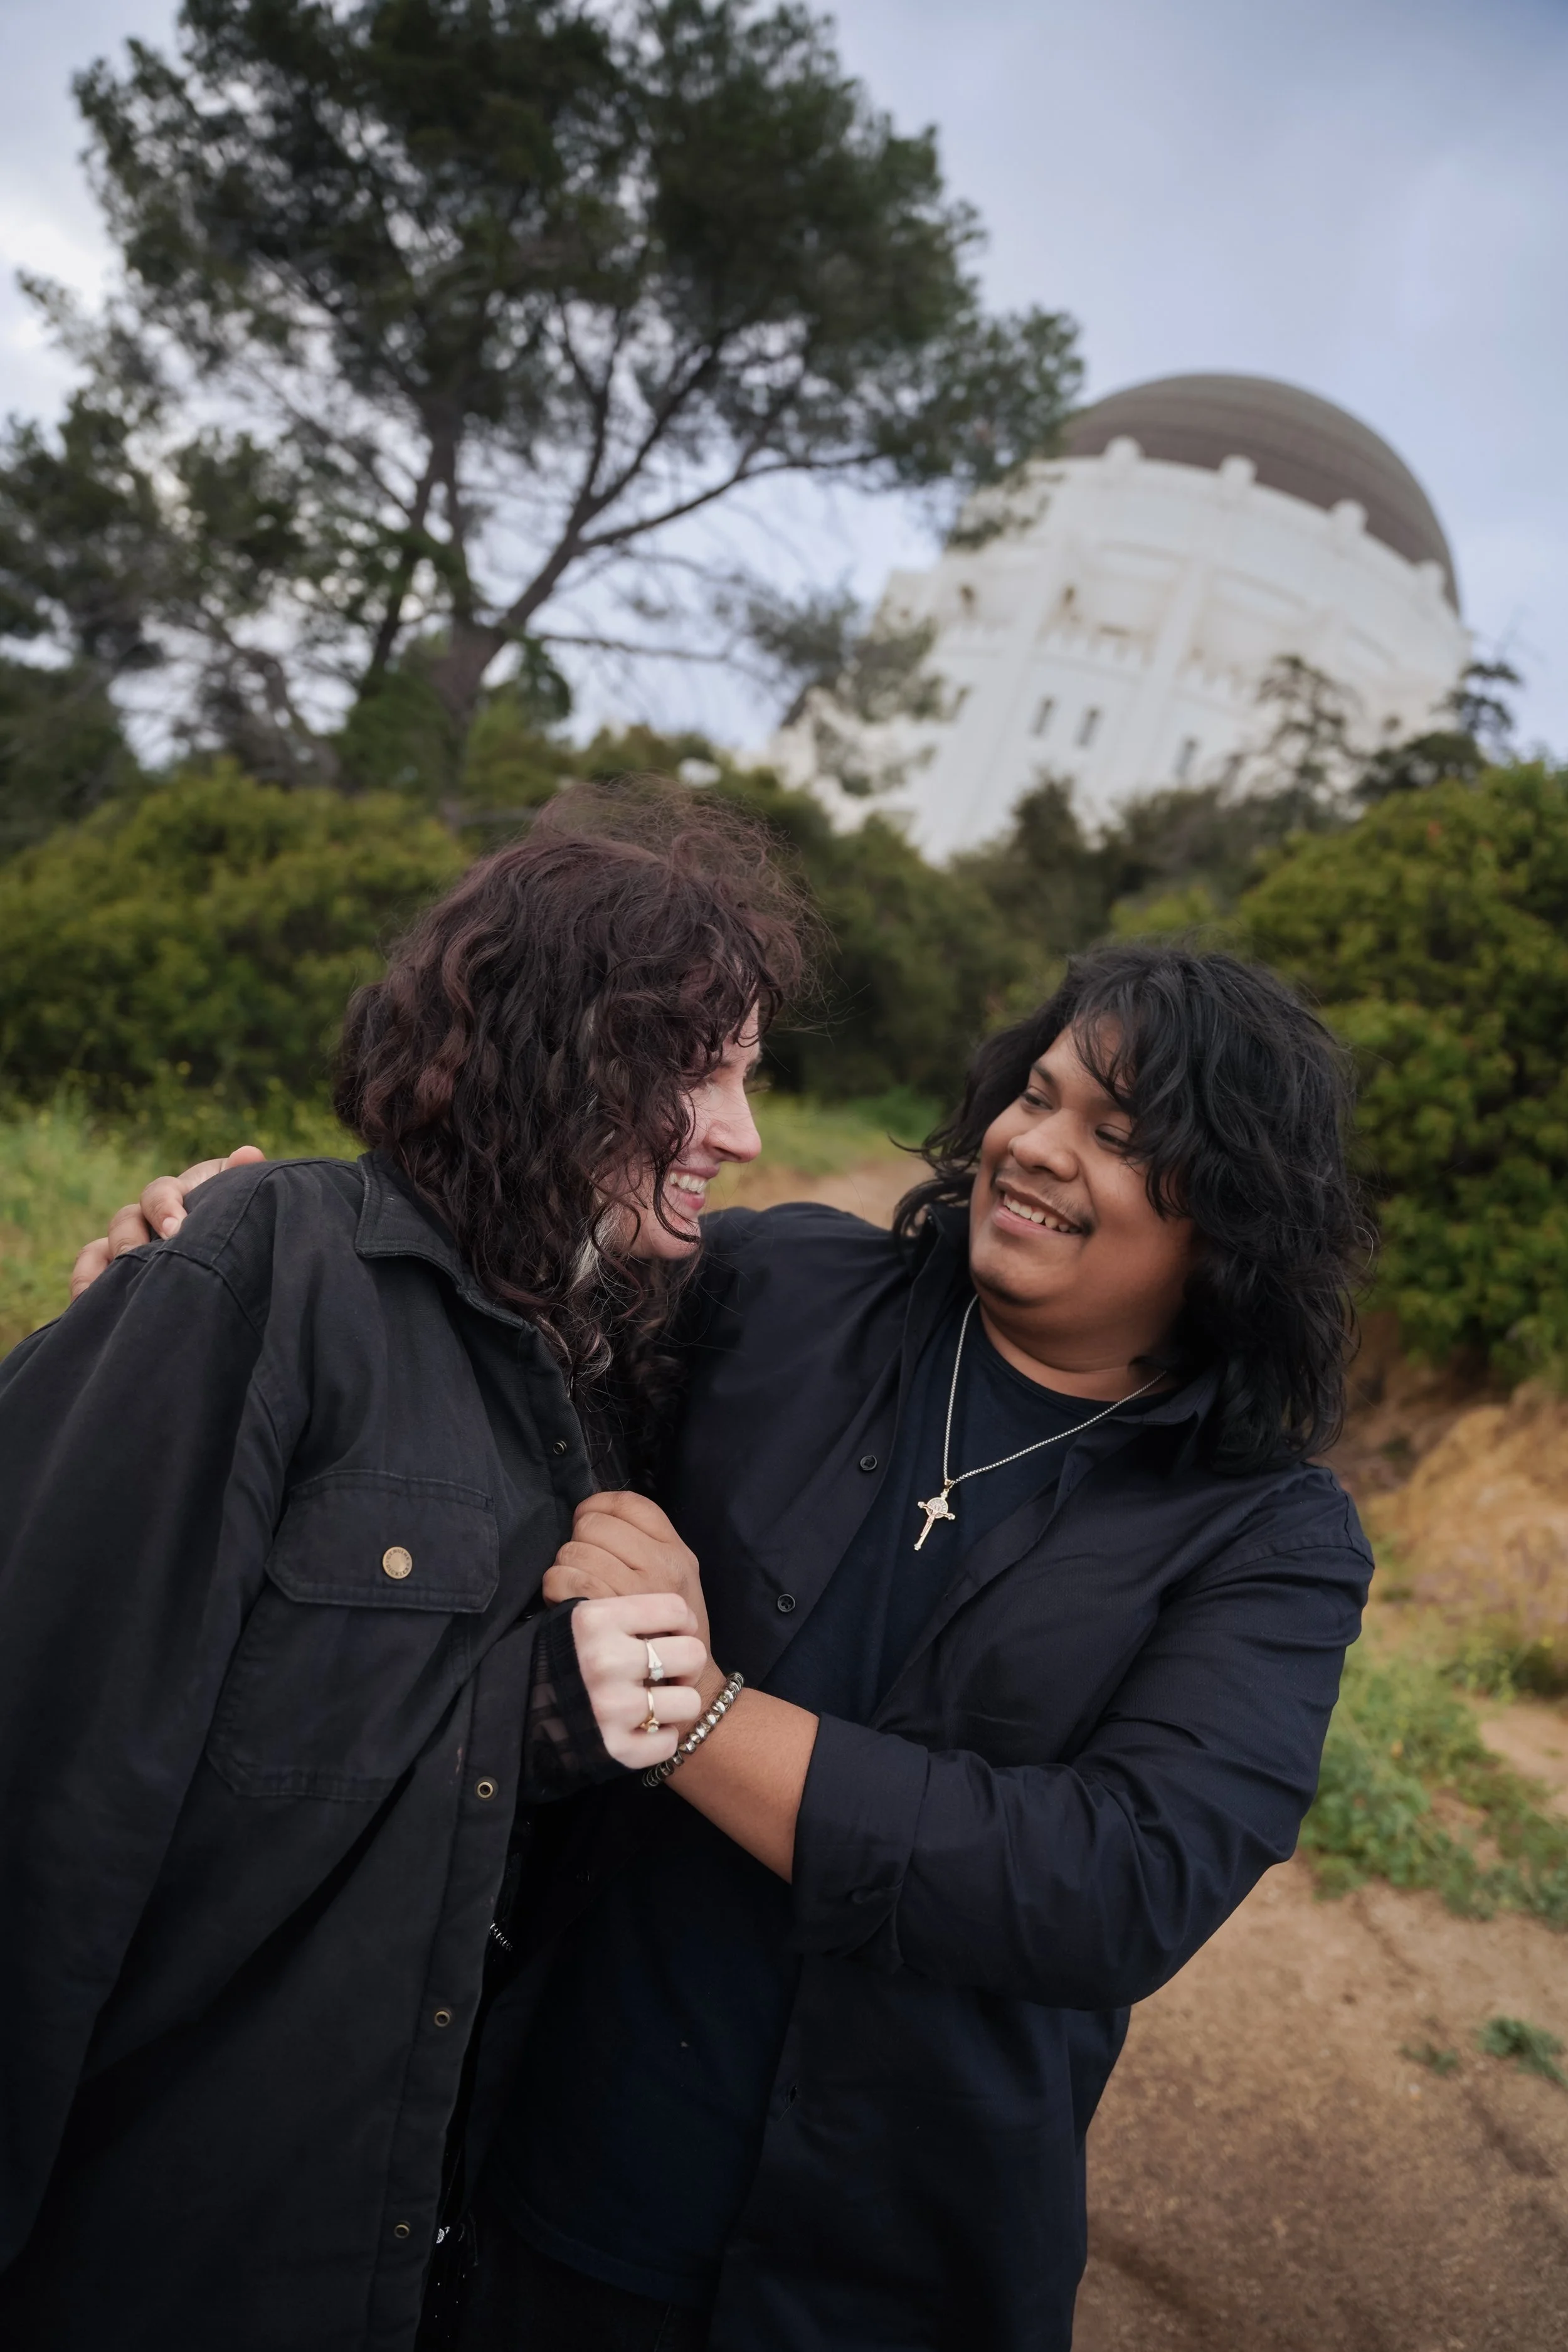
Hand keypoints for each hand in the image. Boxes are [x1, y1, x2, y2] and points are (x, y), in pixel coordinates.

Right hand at [69, 1147, 267, 1301]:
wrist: (240, 1246)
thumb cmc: (242, 1216)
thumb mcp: (245, 1195)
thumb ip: (244, 1177)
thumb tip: (247, 1153)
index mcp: (177, 1194)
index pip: (160, 1192)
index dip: (164, 1208)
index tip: (176, 1229)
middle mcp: (146, 1217)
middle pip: (124, 1221)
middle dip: (130, 1242)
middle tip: (141, 1260)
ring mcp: (129, 1246)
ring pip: (100, 1250)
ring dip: (96, 1269)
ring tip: (96, 1293)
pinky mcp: (119, 1274)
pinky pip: (92, 1278)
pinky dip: (85, 1290)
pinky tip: (86, 1308)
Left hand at [543, 1490, 711, 1656]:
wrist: (681, 1686)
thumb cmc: (670, 1632)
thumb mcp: (677, 1580)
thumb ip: (647, 1546)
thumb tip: (591, 1516)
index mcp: (677, 1551)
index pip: (627, 1504)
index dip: (597, 1507)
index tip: (588, 1525)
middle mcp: (661, 1565)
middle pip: (594, 1525)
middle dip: (579, 1541)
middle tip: (585, 1566)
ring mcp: (634, 1591)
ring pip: (574, 1551)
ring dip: (565, 1568)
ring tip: (577, 1588)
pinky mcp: (607, 1616)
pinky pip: (563, 1580)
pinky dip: (555, 1587)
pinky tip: (566, 1602)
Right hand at [570, 1593, 707, 1769]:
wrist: (513, 1713)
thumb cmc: (559, 1660)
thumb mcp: (579, 1620)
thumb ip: (621, 1611)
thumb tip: (677, 1615)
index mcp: (596, 1620)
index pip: (675, 1609)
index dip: (684, 1623)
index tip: (676, 1634)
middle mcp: (604, 1660)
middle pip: (693, 1654)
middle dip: (687, 1665)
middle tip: (669, 1672)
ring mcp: (610, 1707)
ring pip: (690, 1702)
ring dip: (676, 1705)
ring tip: (655, 1702)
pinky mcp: (614, 1748)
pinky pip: (668, 1743)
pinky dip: (657, 1740)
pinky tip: (639, 1730)